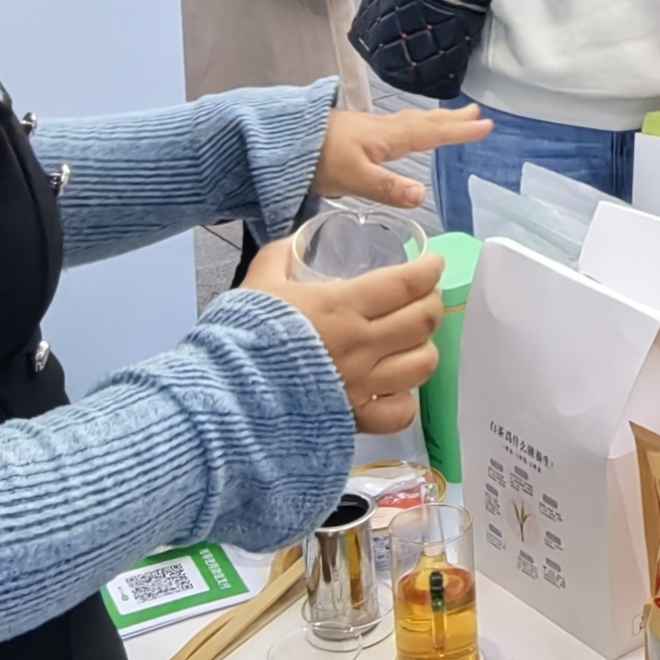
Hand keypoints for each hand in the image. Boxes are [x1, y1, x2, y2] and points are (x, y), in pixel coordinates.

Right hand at [240, 238, 439, 434]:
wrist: (226, 396)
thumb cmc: (242, 336)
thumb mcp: (258, 282)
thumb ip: (281, 256)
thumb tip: (297, 241)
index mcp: (342, 306)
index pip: (406, 283)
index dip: (429, 269)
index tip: (434, 263)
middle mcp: (362, 345)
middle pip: (423, 320)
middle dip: (432, 302)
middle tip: (425, 295)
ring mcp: (363, 385)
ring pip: (422, 364)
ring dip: (425, 346)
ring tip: (414, 339)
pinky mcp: (357, 419)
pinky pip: (401, 410)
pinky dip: (405, 397)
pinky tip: (394, 386)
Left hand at [315, 99, 486, 207]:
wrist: (279, 143)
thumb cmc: (316, 158)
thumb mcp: (353, 177)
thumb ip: (387, 187)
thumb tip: (423, 195)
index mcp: (387, 138)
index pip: (431, 134)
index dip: (458, 132)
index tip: (485, 126)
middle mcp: (382, 130)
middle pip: (424, 122)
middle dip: (451, 120)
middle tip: (476, 113)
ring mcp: (368, 131)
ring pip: (410, 123)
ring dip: (434, 121)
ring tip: (451, 119)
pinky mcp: (356, 136)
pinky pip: (397, 128)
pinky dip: (413, 126)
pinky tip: (404, 135)